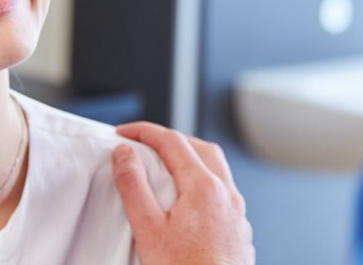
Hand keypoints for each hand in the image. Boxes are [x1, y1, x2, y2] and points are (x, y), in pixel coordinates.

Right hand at [112, 121, 255, 264]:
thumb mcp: (148, 229)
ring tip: (166, 167)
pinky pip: (224, 192)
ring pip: (217, 170)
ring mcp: (237, 213)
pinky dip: (203, 182)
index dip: (145, 132)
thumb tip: (125, 154)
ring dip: (191, 159)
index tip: (123, 133)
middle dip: (172, 139)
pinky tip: (189, 201)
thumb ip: (134, 186)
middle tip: (145, 143)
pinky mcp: (239, 231)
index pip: (172, 141)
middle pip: (201, 148)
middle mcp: (227, 194)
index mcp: (204, 187)